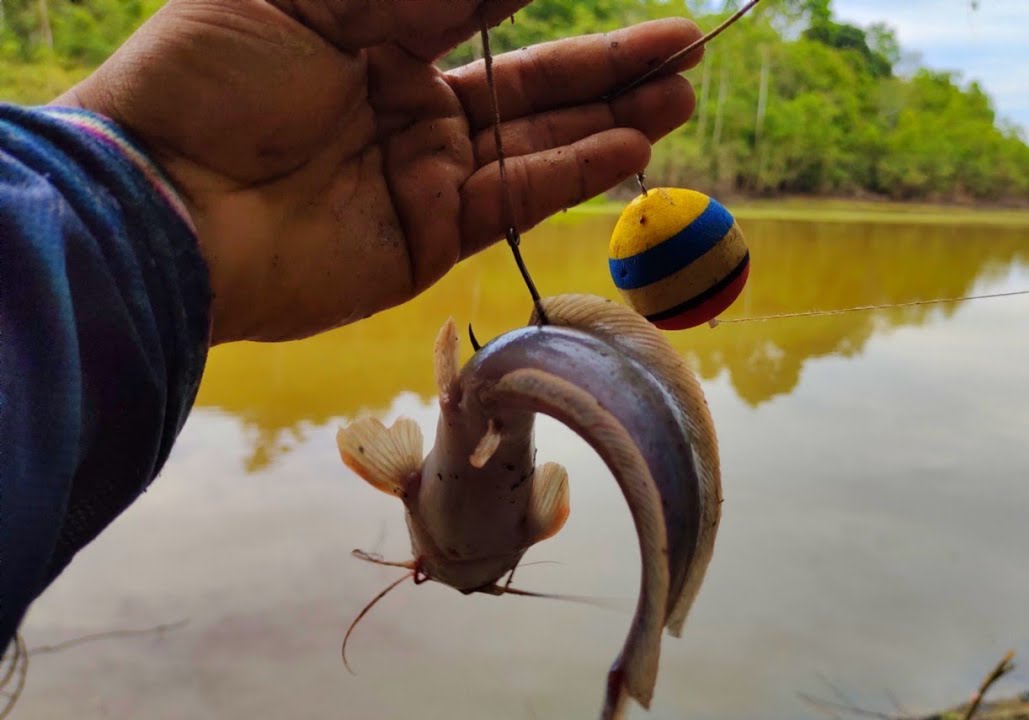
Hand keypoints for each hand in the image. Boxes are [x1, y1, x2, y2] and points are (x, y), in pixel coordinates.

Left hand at [56, 1, 700, 343]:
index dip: (547, 1)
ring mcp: (422, 173)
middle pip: (529, 83)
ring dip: (610, 118)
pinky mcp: (429, 237)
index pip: (484, 12)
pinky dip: (573, 173)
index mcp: (371, 35)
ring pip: (536, 142)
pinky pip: (514, 197)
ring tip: (679, 93)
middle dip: (609, 66)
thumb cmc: (215, 77)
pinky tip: (628, 146)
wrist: (163, 202)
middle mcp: (406, 103)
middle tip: (687, 49)